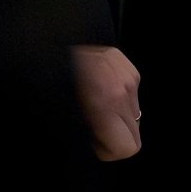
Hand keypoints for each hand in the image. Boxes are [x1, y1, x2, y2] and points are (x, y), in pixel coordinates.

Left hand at [71, 44, 141, 161]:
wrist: (63, 40)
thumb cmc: (55, 79)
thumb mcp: (63, 114)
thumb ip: (87, 132)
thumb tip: (96, 144)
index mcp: (104, 107)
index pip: (128, 147)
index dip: (109, 151)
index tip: (94, 143)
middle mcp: (122, 94)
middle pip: (135, 135)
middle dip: (115, 137)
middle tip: (93, 127)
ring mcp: (129, 80)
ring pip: (135, 116)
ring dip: (118, 117)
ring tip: (96, 106)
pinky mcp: (131, 70)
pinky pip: (132, 97)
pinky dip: (119, 99)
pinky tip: (101, 91)